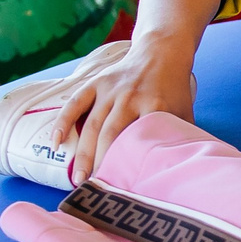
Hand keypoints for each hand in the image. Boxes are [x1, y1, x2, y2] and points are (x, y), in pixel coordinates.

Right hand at [54, 36, 195, 187]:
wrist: (161, 52)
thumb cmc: (173, 90)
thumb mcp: (184, 113)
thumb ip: (181, 139)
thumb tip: (183, 170)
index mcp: (154, 106)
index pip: (138, 141)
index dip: (128, 166)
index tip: (123, 188)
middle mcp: (129, 98)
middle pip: (110, 135)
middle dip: (100, 164)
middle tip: (95, 190)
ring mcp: (110, 90)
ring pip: (92, 125)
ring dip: (83, 153)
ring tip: (79, 179)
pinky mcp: (96, 82)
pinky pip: (75, 103)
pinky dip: (63, 122)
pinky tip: (56, 143)